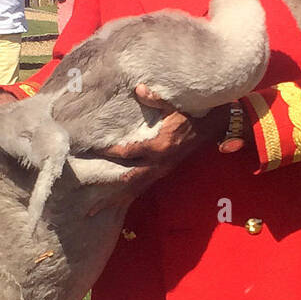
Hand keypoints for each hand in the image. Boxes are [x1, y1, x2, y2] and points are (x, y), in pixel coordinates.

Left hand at [82, 85, 226, 217]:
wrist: (212, 125)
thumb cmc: (191, 113)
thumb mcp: (175, 103)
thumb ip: (156, 98)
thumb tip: (138, 88)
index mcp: (160, 146)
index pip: (129, 152)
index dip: (111, 152)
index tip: (94, 151)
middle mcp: (159, 163)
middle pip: (130, 181)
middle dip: (109, 194)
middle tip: (88, 207)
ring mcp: (162, 169)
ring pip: (136, 188)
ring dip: (117, 199)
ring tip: (95, 211)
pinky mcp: (164, 171)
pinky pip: (143, 185)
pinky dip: (128, 193)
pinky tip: (116, 200)